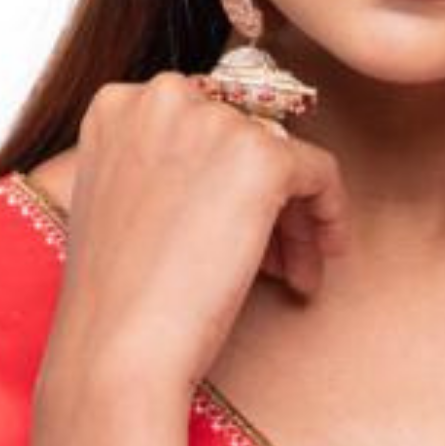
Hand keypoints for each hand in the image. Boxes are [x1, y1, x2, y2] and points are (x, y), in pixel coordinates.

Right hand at [33, 71, 348, 404]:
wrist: (117, 348)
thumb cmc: (115, 295)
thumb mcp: (120, 201)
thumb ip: (161, 163)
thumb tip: (227, 166)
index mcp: (118, 104)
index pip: (201, 124)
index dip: (220, 177)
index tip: (229, 223)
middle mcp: (163, 97)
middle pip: (243, 137)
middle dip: (260, 197)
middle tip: (272, 256)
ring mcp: (213, 121)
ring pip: (282, 157)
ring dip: (292, 216)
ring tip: (291, 271)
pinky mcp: (260, 156)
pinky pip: (319, 171)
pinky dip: (329, 211)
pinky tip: (324, 252)